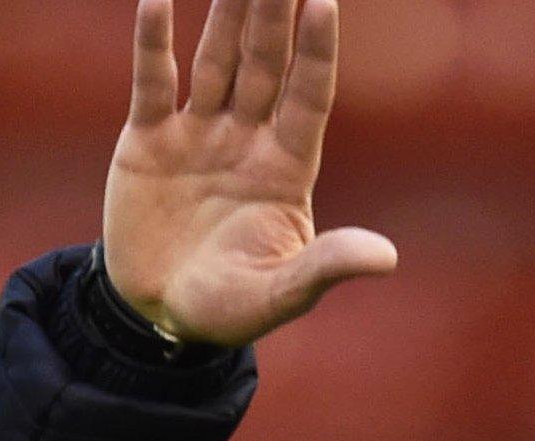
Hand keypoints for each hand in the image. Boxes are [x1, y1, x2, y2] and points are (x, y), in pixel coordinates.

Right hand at [101, 0, 396, 346]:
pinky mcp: (148, 141)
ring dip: (226, 13)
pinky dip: (153, 42)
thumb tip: (387, 258)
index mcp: (287, 170)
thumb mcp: (283, 293)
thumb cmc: (232, 308)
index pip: (308, 97)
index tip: (325, 1)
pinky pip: (153, 81)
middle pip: (265, 64)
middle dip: (273, 14)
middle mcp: (247, 141)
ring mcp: (198, 134)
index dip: (317, 51)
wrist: (162, 316)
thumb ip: (327, 267)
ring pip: (216, 60)